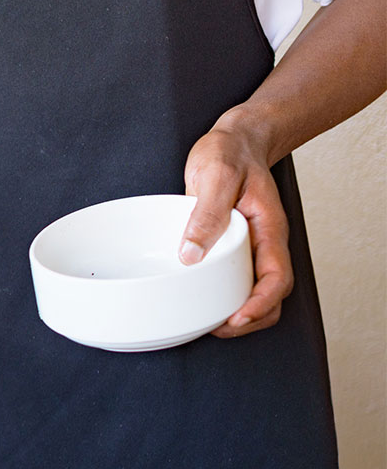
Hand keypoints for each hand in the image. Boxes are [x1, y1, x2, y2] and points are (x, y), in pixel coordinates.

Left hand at [178, 117, 292, 337]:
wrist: (234, 140)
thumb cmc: (228, 153)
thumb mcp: (215, 175)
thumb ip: (206, 212)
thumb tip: (191, 254)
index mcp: (268, 230)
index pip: (276, 278)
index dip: (259, 304)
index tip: (236, 318)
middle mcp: (263, 243)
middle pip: (269, 295)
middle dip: (248, 319)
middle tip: (217, 329)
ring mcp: (249, 247)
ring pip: (253, 291)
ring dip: (236, 312)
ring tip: (208, 322)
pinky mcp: (231, 246)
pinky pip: (233, 278)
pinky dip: (222, 295)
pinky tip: (199, 299)